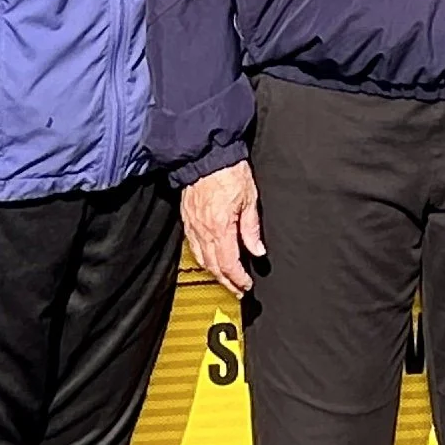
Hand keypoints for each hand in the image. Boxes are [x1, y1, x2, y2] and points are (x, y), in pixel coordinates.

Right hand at [181, 160, 263, 295]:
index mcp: (220, 228)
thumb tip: (257, 250)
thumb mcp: (249, 199)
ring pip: (201, 258)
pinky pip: (193, 246)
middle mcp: (204, 230)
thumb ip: (251, 228)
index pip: (229, 263)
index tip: (246, 285)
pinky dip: (202, 257)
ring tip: (225, 279)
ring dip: (213, 272)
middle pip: (213, 266)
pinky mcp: (187, 219)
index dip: (238, 278)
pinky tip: (209, 259)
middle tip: (237, 289)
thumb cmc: (228, 171)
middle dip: (226, 281)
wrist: (206, 155)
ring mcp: (193, 226)